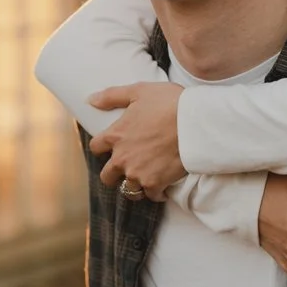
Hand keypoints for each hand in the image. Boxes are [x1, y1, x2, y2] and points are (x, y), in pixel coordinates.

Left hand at [88, 82, 185, 197]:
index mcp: (116, 135)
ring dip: (134, 185)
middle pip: (107, 176)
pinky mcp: (155, 183)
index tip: (112, 147)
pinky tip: (162, 187)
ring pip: (128, 189)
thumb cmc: (169, 103)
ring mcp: (138, 173)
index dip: (103, 147)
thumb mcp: (139, 91)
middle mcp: (122, 158)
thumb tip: (90, 100)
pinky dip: (156, 193)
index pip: (96, 147)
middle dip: (114, 174)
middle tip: (127, 168)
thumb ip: (112, 96)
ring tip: (145, 179)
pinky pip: (151, 195)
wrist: (196, 122)